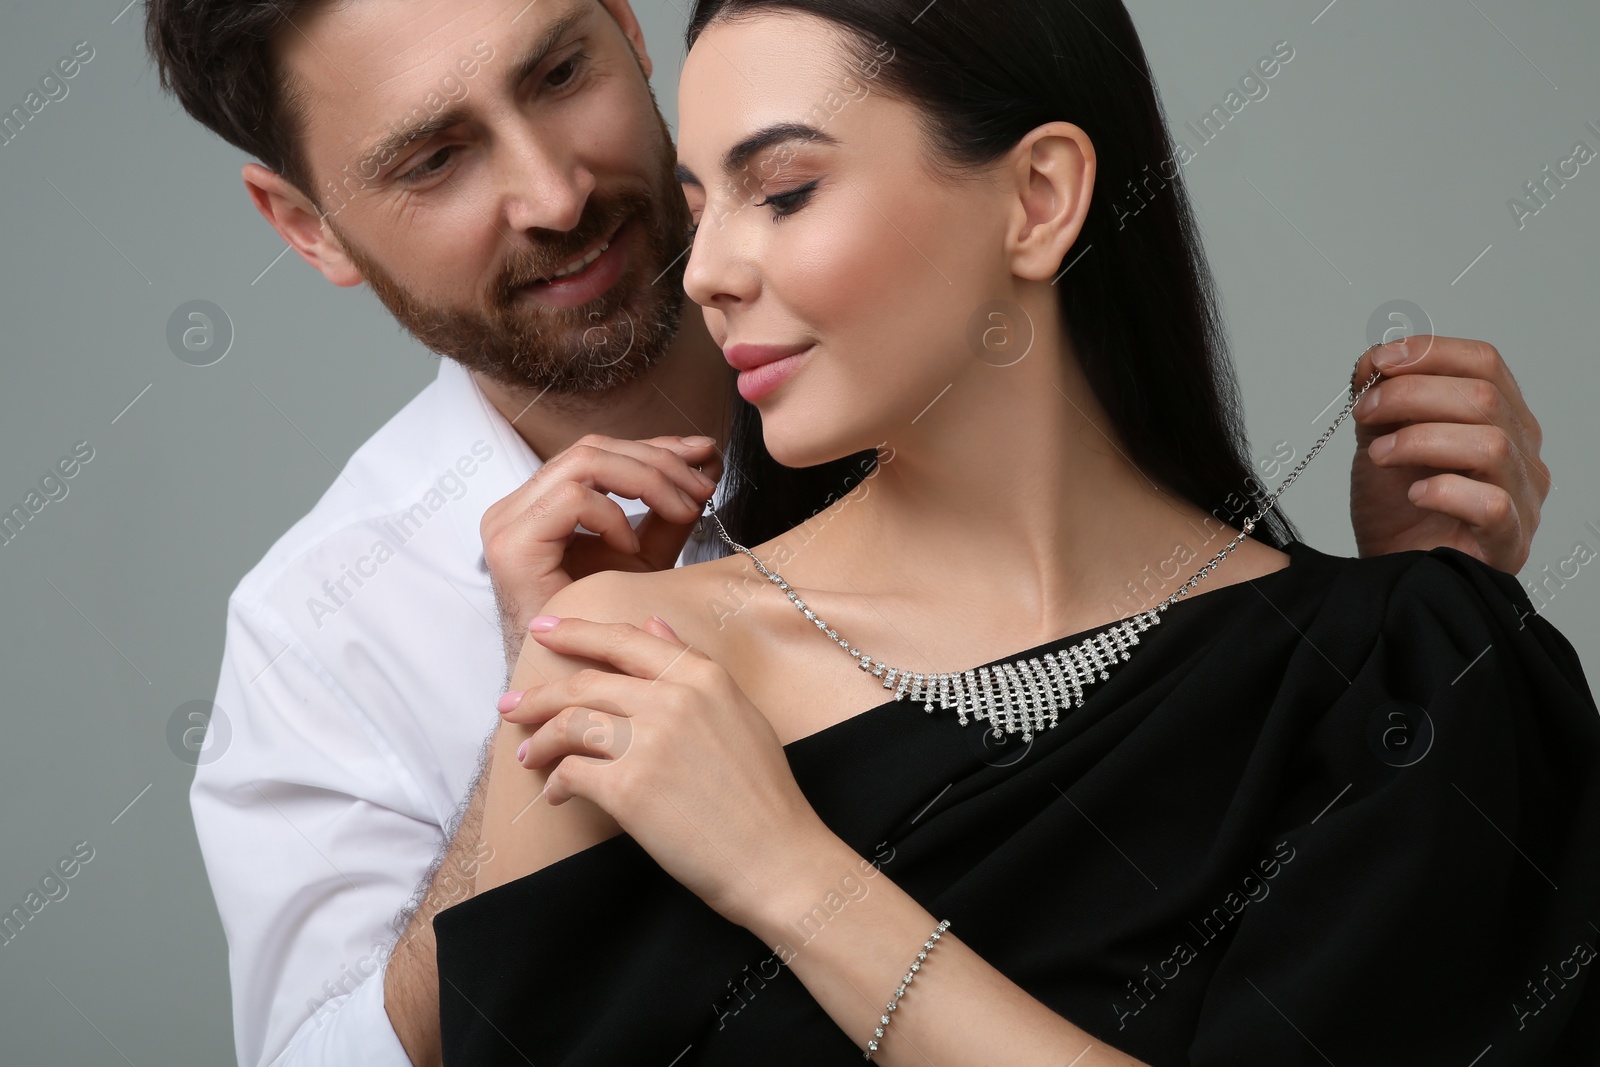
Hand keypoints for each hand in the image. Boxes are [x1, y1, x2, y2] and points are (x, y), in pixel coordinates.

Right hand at [480, 435, 723, 672]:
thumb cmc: (600, 624)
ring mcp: (509, 522)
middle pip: (594, 448)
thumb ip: (669, 511)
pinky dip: (613, 516)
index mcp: (541, 501)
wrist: (566, 681)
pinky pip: (573, 500)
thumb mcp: (646, 555)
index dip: (656, 446)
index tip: (705, 454)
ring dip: (648, 480)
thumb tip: (707, 461)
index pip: (601, 450)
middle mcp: (518, 505)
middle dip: (659, 461)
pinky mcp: (512, 545)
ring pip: (585, 462)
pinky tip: (631, 547)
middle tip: (704, 486)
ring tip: (684, 509)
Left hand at [498, 614, 835, 929]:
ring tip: (528, 755)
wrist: (778, 859)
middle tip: (510, 705)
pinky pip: (573, 773)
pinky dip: (557, 783)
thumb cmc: (764, 795)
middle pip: (587, 682)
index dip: (577, 632)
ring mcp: (650, 741)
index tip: (543, 630)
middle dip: (539, 694)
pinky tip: (557, 794)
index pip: (625, 640)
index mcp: (704, 676)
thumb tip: (654, 626)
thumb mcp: (739, 713)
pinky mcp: (630, 789)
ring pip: (572, 722)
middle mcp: (674, 699)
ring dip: (541, 740)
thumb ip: (693, 665)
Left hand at [1348, 336, 1549, 572]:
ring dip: (1421, 440)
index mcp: (1499, 418)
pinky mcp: (1509, 543)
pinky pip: (1493, 505)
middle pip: (1484, 397)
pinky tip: (1413, 495)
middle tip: (1364, 413)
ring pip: (1491, 445)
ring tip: (1379, 456)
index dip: (1430, 353)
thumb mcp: (1381, 440)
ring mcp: (1523, 498)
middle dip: (1412, 395)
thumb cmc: (1396, 510)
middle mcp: (1522, 452)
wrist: (1389, 570)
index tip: (1378, 362)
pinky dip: (1445, 491)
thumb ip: (1383, 400)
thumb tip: (1375, 358)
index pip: (1484, 363)